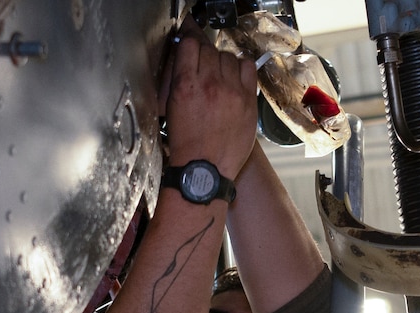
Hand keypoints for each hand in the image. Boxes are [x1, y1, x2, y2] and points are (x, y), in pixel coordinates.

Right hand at [163, 32, 257, 181]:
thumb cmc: (186, 142)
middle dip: (204, 53)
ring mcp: (232, 91)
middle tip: (202, 64)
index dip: (189, 38)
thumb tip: (185, 55)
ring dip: (221, 61)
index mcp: (185, 85)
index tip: (189, 36)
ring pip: (227, 56)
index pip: (189, 43)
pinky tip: (234, 76)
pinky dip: (241, 67)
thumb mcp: (171, 106)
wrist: (204, 169)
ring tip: (217, 75)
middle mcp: (210, 84)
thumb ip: (179, 78)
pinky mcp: (248, 100)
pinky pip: (248, 67)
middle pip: (209, 48)